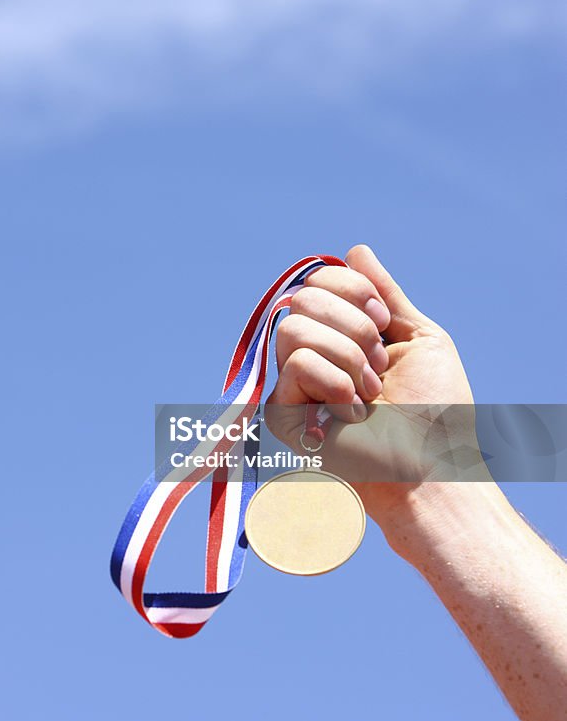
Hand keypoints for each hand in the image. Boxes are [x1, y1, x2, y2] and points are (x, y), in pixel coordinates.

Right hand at [265, 244, 481, 535]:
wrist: (431, 469)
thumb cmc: (437, 413)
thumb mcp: (421, 339)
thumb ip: (387, 295)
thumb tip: (356, 251)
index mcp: (343, 334)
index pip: (318, 281)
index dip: (352, 291)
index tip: (383, 323)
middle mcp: (313, 354)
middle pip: (302, 298)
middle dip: (354, 327)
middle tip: (378, 366)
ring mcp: (294, 383)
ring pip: (293, 328)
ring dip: (346, 358)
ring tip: (368, 395)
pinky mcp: (283, 413)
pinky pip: (296, 365)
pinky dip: (335, 385)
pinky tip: (350, 416)